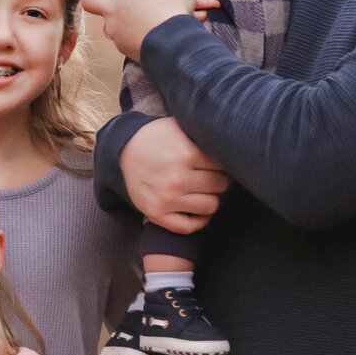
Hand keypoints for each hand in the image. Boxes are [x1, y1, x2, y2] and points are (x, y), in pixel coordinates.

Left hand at [86, 0, 206, 60]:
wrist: (173, 44)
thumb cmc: (171, 4)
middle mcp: (113, 7)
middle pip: (89, 0)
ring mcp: (116, 29)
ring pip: (110, 23)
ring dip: (121, 19)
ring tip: (139, 16)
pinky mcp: (126, 47)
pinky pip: (128, 40)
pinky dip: (138, 35)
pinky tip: (149, 34)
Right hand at [120, 117, 225, 233]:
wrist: (123, 150)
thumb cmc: (157, 137)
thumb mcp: (179, 127)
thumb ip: (203, 134)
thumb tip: (232, 142)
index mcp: (185, 154)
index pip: (222, 165)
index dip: (223, 162)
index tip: (216, 161)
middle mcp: (177, 178)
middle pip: (220, 185)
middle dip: (218, 179)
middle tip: (211, 175)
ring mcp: (166, 198)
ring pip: (210, 206)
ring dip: (210, 198)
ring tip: (204, 190)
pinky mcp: (156, 213)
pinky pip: (189, 227)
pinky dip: (199, 220)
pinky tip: (199, 210)